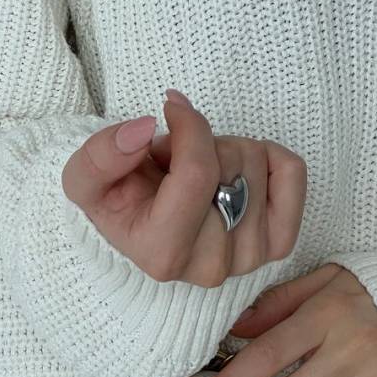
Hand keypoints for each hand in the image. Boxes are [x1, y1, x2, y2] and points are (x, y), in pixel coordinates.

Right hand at [60, 89, 306, 286]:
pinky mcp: (277, 244)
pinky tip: (237, 168)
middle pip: (230, 166)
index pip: (197, 174)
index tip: (170, 109)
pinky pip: (292, 175)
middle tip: (174, 163)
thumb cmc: (117, 204)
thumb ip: (100, 156)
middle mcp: (210, 267)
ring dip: (227, 151)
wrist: (142, 232)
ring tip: (198, 173)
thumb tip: (144, 130)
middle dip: (201, 144)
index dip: (187, 126)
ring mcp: (248, 259)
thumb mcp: (84, 181)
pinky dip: (270, 155)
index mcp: (162, 254)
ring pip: (259, 165)